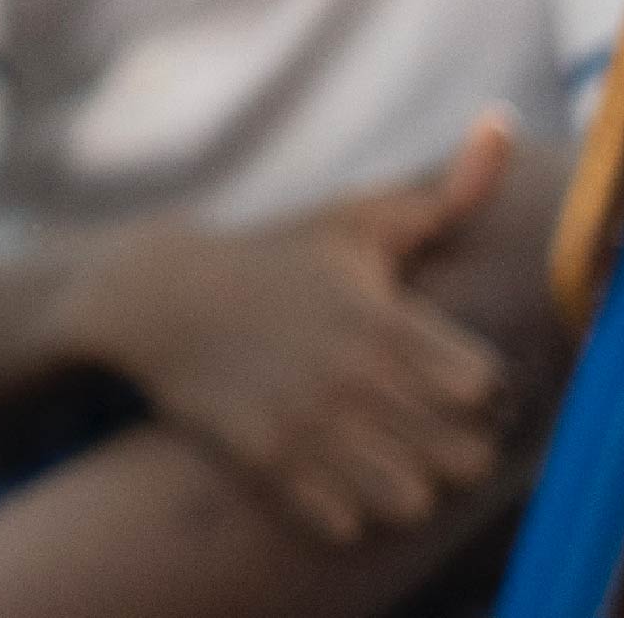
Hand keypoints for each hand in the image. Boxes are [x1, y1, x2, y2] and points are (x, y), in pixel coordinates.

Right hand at [72, 112, 516, 544]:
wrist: (150, 295)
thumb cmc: (270, 257)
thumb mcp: (351, 222)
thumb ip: (440, 195)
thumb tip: (502, 128)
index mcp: (378, 317)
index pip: (485, 390)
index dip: (475, 388)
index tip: (445, 375)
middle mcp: (346, 375)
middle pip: (461, 456)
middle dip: (449, 444)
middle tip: (415, 420)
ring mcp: (303, 422)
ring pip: (409, 500)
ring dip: (404, 483)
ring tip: (381, 453)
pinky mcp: (262, 461)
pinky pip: (343, 523)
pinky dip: (347, 508)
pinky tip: (332, 471)